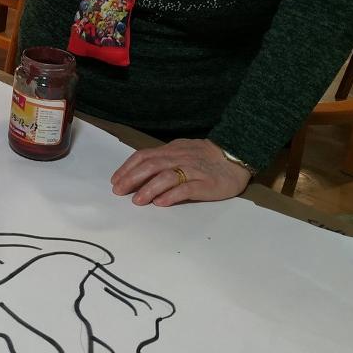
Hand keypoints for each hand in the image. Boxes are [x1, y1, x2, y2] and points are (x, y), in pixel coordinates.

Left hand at [110, 138, 250, 206]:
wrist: (236, 155)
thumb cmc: (205, 156)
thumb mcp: (181, 150)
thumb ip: (163, 158)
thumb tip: (140, 169)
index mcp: (171, 150)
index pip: (144, 156)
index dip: (128, 167)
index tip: (116, 180)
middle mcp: (179, 158)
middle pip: (151, 165)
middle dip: (132, 178)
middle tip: (119, 192)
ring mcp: (193, 170)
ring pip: (167, 176)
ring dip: (149, 188)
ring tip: (137, 200)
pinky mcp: (206, 183)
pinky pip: (186, 188)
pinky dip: (172, 195)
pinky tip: (161, 202)